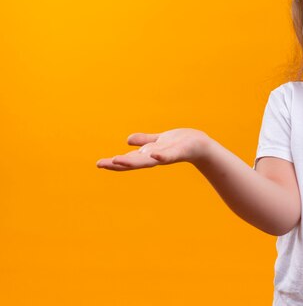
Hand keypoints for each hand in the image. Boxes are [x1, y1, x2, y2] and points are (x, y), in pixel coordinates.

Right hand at [96, 128, 211, 170]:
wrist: (200, 146)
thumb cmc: (180, 144)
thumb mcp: (159, 141)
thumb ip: (145, 141)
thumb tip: (127, 140)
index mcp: (149, 155)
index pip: (130, 160)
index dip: (115, 162)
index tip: (99, 164)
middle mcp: (155, 157)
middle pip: (135, 162)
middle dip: (118, 164)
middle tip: (102, 164)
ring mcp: (166, 155)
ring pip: (148, 160)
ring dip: (133, 161)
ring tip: (118, 160)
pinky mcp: (179, 152)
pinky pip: (169, 155)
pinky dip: (161, 156)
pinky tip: (153, 154)